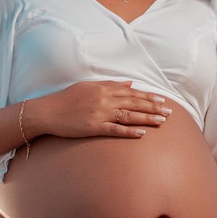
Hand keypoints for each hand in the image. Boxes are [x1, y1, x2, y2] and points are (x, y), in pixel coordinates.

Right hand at [33, 80, 170, 139]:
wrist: (47, 111)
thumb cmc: (67, 98)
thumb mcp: (89, 86)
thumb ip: (110, 84)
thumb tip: (130, 83)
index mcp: (104, 89)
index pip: (131, 93)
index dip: (148, 97)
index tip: (162, 100)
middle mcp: (104, 100)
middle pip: (134, 103)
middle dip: (153, 108)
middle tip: (169, 112)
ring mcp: (99, 114)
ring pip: (129, 116)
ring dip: (147, 118)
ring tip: (162, 121)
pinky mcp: (94, 127)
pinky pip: (115, 130)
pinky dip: (129, 131)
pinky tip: (142, 134)